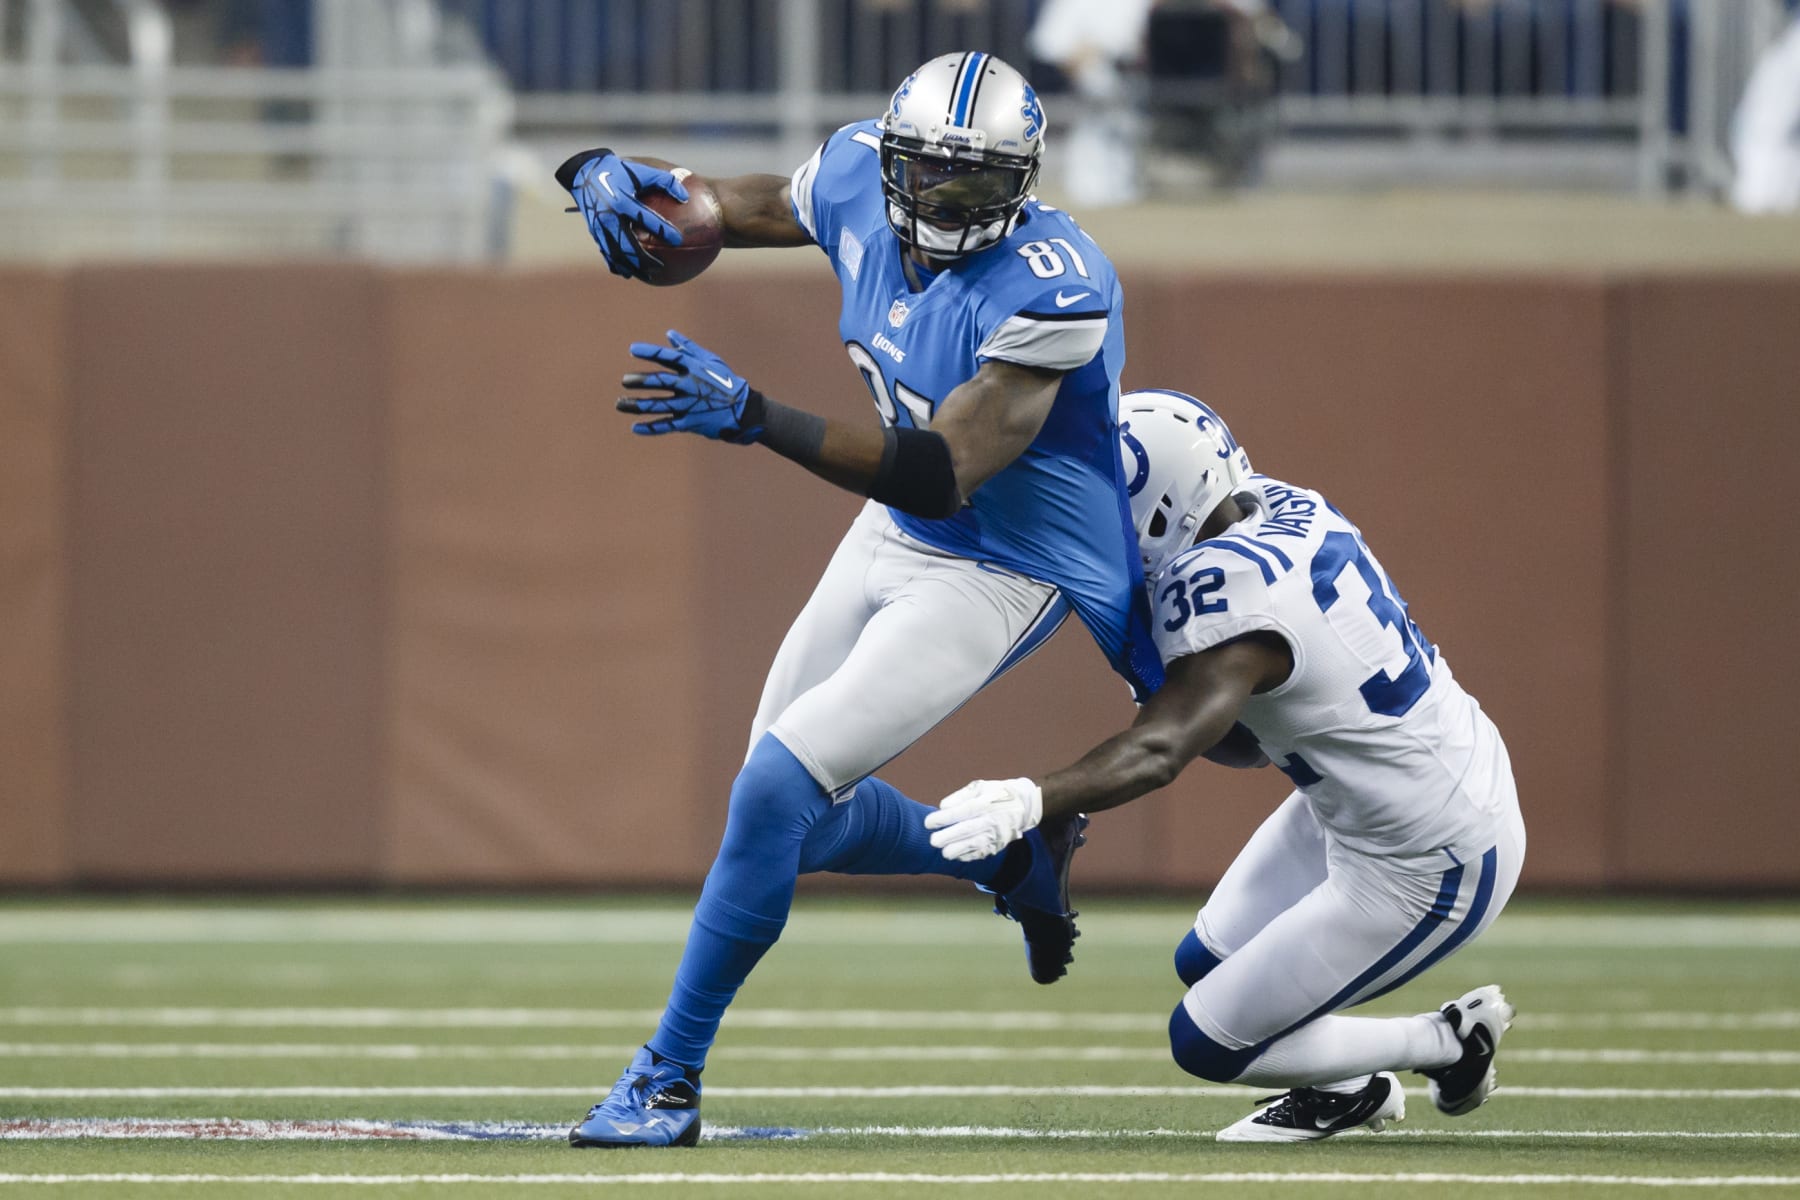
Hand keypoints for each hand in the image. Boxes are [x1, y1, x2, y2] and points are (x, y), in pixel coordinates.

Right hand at [557, 149, 688, 280]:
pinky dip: (616, 264)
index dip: (662, 230)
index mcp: (622, 201)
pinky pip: (606, 252)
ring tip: (646, 276)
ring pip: (616, 253)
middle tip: (660, 267)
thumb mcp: (642, 172)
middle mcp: (609, 216)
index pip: (645, 218)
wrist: (585, 173)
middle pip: (628, 245)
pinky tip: (627, 273)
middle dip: (644, 259)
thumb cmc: (619, 171)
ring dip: (631, 266)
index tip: (677, 240)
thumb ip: (665, 182)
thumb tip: (685, 196)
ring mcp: (599, 226)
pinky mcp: (594, 231)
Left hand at [617, 330, 764, 441]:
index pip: (669, 357)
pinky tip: (635, 428)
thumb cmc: (726, 382)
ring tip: (619, 404)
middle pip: (660, 382)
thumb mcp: (710, 361)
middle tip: (625, 381)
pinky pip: (667, 426)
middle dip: (641, 381)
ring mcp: (689, 406)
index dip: (650, 352)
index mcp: (694, 368)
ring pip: (659, 406)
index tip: (632, 349)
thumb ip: (688, 348)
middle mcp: (690, 386)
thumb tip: (669, 334)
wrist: (744, 410)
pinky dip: (651, 428)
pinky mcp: (690, 422)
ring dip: (637, 405)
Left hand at [924, 778, 1043, 862]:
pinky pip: (984, 852)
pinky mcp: (1000, 844)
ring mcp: (997, 833)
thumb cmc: (997, 793)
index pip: (963, 811)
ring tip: (944, 853)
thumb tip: (943, 807)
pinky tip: (958, 856)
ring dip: (959, 850)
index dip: (945, 818)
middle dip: (949, 837)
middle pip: (969, 829)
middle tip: (933, 841)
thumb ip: (960, 796)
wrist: (1025, 805)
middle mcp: (993, 818)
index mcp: (986, 802)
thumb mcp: (980, 787)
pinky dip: (970, 855)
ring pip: (976, 844)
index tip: (929, 822)